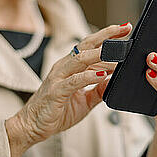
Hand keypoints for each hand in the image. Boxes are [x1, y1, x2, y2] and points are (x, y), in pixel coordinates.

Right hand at [6, 23, 131, 150]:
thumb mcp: (85, 101)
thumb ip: (99, 91)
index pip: (91, 46)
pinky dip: (89, 76)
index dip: (108, 37)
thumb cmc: (56, 112)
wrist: (32, 126)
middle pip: (87, 45)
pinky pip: (74, 80)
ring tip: (119, 53)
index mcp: (71, 67)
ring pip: (81, 59)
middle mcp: (64, 67)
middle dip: (107, 36)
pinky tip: (102, 74)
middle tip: (125, 29)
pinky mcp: (56, 91)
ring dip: (101, 54)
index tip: (125, 29)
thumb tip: (115, 81)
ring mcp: (59, 77)